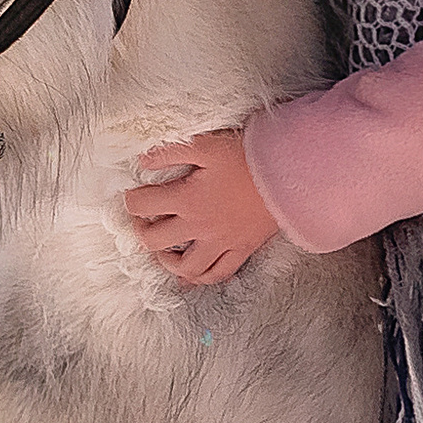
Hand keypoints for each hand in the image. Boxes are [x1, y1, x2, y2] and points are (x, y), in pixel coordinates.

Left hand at [124, 128, 277, 286]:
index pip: (143, 206)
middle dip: (142, 231)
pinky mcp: (242, 250)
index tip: (134, 195)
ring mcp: (221, 243)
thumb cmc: (248, 155)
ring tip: (165, 250)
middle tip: (144, 221)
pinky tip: (192, 275)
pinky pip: (219, 274)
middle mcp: (200, 227)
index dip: (131, 200)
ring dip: (168, 262)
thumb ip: (170, 152)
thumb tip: (143, 162)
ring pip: (186, 268)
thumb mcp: (206, 144)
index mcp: (187, 198)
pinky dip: (202, 278)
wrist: (291, 173)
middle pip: (155, 241)